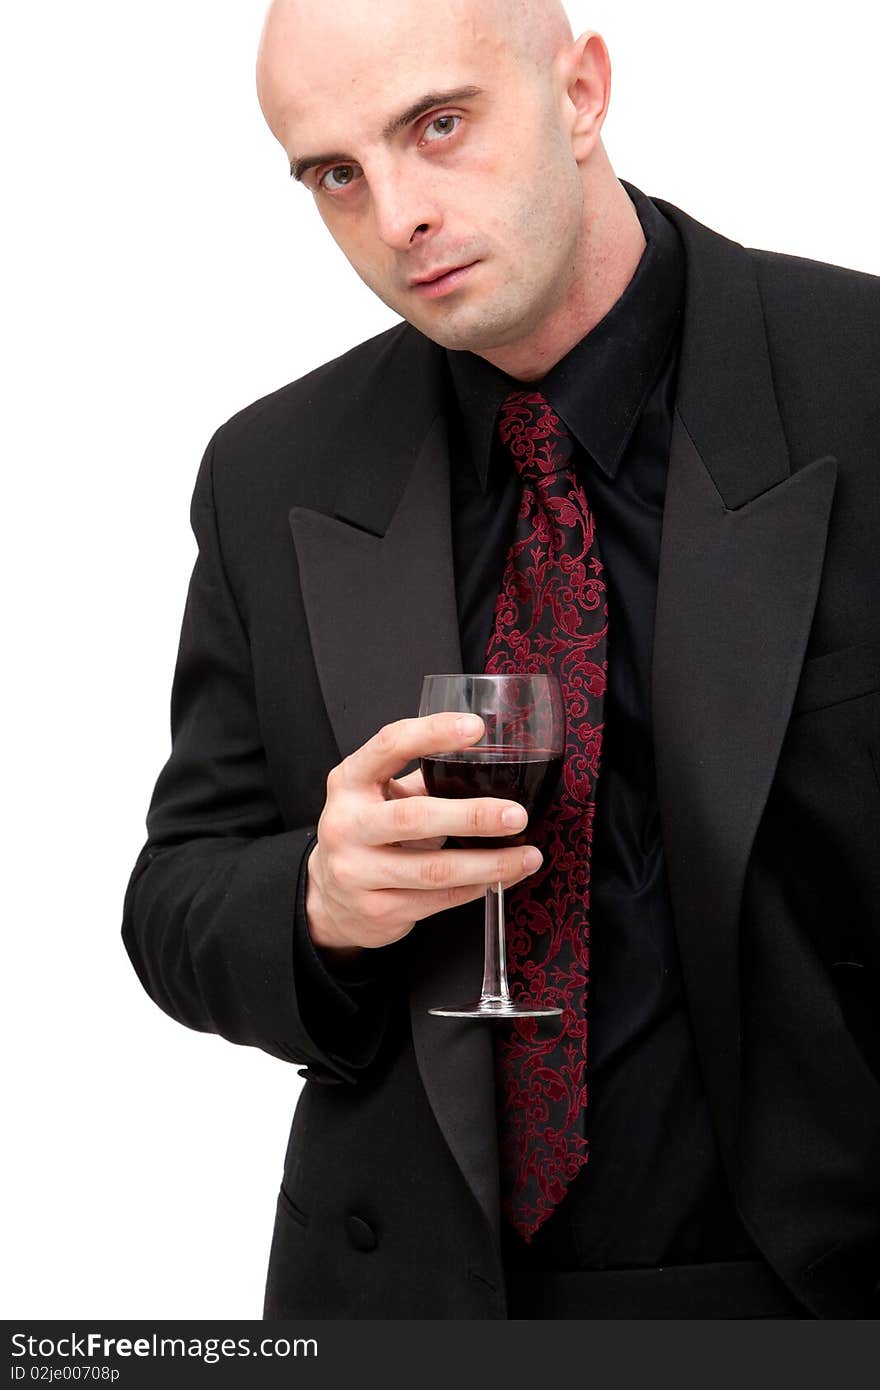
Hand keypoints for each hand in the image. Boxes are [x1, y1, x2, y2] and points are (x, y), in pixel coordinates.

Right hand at [305, 713, 542, 956]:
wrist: (329, 898)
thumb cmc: (366, 833)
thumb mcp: (378, 795)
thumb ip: (421, 778)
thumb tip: (490, 763)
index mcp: (349, 782)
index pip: (390, 745)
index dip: (432, 733)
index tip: (475, 728)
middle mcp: (346, 824)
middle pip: (415, 817)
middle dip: (473, 816)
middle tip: (517, 815)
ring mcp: (357, 871)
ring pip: (433, 870)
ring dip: (488, 864)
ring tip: (526, 856)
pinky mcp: (376, 909)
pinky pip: (437, 900)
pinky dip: (475, 888)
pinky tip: (500, 878)